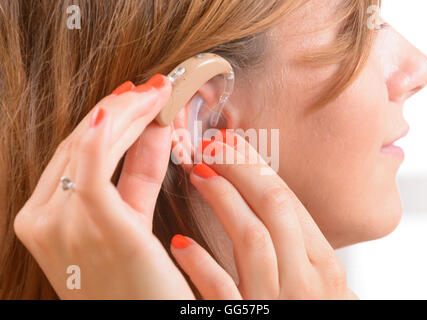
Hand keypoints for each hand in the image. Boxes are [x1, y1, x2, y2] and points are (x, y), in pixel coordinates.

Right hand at [13, 76, 194, 298]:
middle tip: (152, 88)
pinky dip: (106, 133)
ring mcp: (64, 225)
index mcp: (43, 220)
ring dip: (127, 114)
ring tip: (158, 93)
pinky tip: (128, 105)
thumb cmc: (138, 281)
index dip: (105, 120)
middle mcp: (44, 221)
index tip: (132, 99)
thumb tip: (153, 130)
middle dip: (120, 110)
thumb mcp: (131, 221)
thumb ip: (139, 175)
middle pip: (80, 145)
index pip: (74, 154)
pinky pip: (93, 168)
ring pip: (91, 148)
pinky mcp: (98, 228)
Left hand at [171, 133, 357, 299]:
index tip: (227, 140)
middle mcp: (305, 280)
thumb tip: (262, 189)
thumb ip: (293, 240)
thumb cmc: (305, 309)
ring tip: (196, 174)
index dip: (254, 166)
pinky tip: (179, 244)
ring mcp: (275, 302)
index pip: (286, 199)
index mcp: (323, 262)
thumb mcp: (311, 274)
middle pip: (272, 208)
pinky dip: (202, 265)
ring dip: (222, 201)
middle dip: (239, 170)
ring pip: (252, 239)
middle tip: (208, 144)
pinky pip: (223, 291)